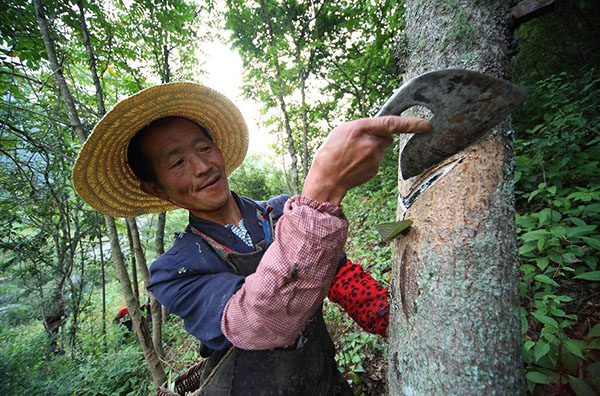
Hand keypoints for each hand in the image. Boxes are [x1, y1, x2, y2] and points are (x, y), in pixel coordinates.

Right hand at [302, 116, 430, 204]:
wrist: (326, 178)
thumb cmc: (330, 152)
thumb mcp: (342, 130)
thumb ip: (362, 127)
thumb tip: (378, 129)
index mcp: (361, 128)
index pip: (392, 123)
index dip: (411, 123)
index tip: (426, 124)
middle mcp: (371, 142)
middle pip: (387, 136)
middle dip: (380, 137)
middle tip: (360, 143)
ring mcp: (374, 158)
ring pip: (381, 149)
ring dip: (372, 150)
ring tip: (353, 156)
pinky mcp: (375, 169)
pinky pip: (376, 160)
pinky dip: (368, 161)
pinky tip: (355, 164)